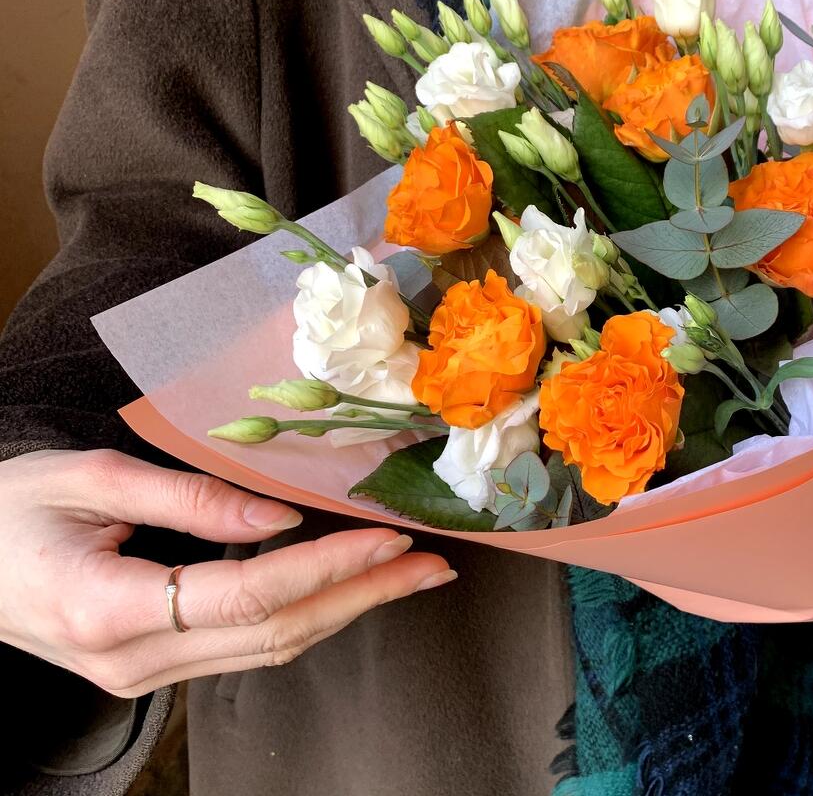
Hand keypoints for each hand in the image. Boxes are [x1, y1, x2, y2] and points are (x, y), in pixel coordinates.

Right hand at [0, 449, 453, 697]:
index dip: (327, 567)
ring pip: (268, 650)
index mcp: (109, 609)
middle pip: (274, 635)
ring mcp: (142, 674)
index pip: (247, 595)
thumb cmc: (7, 508)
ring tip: (408, 576)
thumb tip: (280, 517)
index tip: (389, 537)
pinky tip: (344, 589)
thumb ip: (188, 500)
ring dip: (346, 611)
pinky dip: (306, 616)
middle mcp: (133, 658)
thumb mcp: (90, 480)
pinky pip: (245, 647)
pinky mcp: (151, 665)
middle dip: (362, 598)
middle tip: (430, 564)